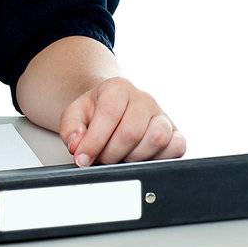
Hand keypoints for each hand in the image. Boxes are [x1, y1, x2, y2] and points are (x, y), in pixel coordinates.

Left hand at [60, 77, 184, 165]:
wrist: (113, 106)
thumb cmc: (95, 111)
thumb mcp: (75, 114)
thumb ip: (71, 129)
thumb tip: (78, 146)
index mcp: (117, 88)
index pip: (109, 115)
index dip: (94, 141)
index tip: (83, 158)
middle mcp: (144, 99)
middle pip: (132, 132)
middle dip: (111, 153)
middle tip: (101, 158)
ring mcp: (162, 115)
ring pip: (156, 139)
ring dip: (134, 157)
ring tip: (120, 157)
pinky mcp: (175, 133)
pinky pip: (177, 147)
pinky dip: (159, 158)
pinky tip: (141, 158)